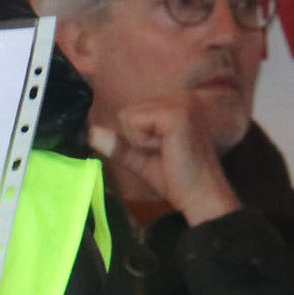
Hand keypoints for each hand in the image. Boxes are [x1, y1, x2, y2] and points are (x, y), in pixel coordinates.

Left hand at [90, 98, 239, 225]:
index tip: (164, 152)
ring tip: (168, 152)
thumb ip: (120, 146)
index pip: (134, 113)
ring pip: (130, 116)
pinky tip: (167, 150)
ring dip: (141, 141)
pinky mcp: (176, 114)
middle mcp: (182, 97)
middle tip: (166, 153)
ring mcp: (181, 103)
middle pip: (129, 112)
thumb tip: (91, 133)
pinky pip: (136, 123)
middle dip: (138, 138)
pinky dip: (144, 142)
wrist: (202, 197)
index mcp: (178, 104)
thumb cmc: (179, 180)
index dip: (138, 138)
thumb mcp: (142, 159)